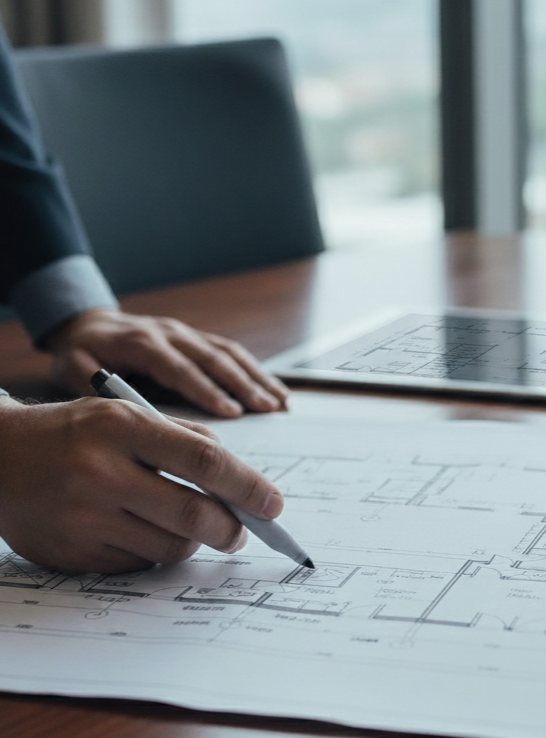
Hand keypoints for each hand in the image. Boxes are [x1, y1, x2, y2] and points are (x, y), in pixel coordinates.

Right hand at [0, 394, 283, 573]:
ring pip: (170, 546)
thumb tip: (244, 481)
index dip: (248, 485)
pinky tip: (143, 533)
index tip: (274, 504)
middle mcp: (100, 471)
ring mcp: (83, 517)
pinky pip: (138, 563)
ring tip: (189, 527)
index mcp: (120, 426)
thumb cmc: (76, 434)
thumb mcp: (125, 416)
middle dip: (231, 528)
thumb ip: (184, 440)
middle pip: (193, 512)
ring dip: (195, 542)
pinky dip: (155, 552)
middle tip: (242, 532)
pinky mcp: (72, 553)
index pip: (204, 459)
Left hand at [45, 308, 288, 416]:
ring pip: (229, 353)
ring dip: (258, 378)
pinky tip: (278, 391)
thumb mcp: (72, 368)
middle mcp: (170, 333)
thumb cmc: (82, 354)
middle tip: (268, 411)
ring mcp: (187, 334)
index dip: (206, 389)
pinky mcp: (198, 338)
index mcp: (141, 343)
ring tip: (281, 404)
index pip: (178, 367)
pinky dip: (257, 371)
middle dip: (244, 385)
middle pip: (213, 358)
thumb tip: (120, 406)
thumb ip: (90, 385)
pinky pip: (232, 352)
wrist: (88, 325)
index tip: (231, 412)